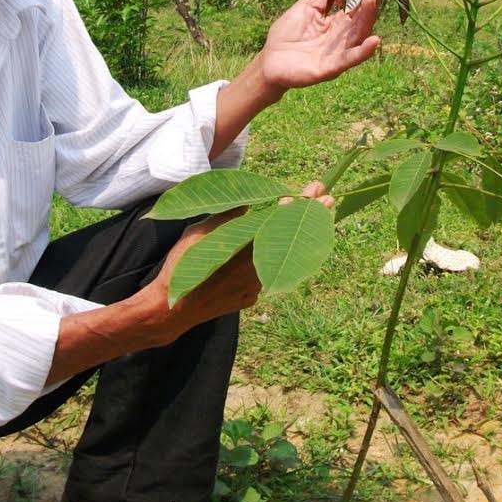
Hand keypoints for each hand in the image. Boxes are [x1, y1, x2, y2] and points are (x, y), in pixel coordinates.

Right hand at [154, 182, 334, 336]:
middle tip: (328, 198)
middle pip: (287, 239)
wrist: (173, 309)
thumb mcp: (202, 232)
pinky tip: (270, 247)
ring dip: (289, 238)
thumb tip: (249, 206)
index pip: (280, 223)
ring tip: (297, 219)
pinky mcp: (250, 298)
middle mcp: (258, 270)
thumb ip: (229, 218)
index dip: (298, 207)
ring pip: (278, 258)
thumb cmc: (183, 266)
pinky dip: (269, 259)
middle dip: (307, 216)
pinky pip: (265, 274)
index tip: (314, 192)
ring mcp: (256, 287)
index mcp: (247, 250)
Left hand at [257, 0, 381, 91]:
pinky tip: (374, 40)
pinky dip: (364, 51)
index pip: (356, 3)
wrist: (269, 61)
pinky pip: (351, 59)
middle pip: (362, 16)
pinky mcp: (332, 68)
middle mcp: (343, 36)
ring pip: (360, 34)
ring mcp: (339, 52)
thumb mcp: (306, 8)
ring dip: (368, 16)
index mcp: (337, 22)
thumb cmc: (286, 34)